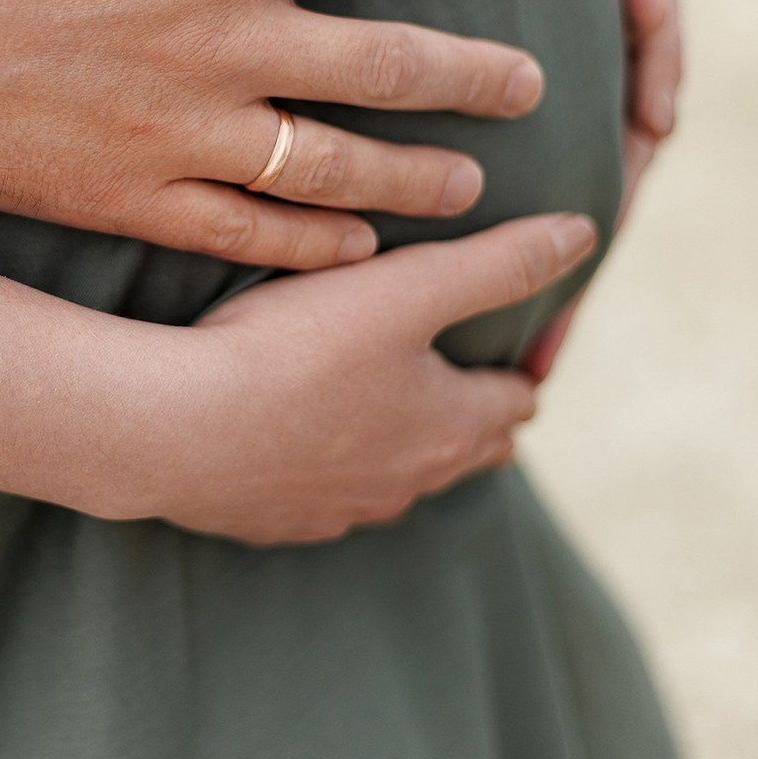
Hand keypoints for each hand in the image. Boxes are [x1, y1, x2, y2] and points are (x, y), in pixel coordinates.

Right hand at [0, 0, 543, 270]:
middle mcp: (220, 49)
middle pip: (388, 67)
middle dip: (476, 74)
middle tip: (534, 84)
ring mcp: (180, 137)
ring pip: (336, 169)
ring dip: (418, 179)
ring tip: (472, 188)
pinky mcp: (128, 198)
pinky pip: (247, 234)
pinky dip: (313, 244)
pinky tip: (357, 250)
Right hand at [129, 211, 596, 545]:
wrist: (175, 428)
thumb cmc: (297, 351)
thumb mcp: (410, 288)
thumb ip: (500, 263)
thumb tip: (582, 236)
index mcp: (451, 425)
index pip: (516, 400)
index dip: (523, 365)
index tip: (515, 339)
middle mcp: (406, 482)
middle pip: (465, 449)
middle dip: (471, 411)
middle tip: (456, 368)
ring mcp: (339, 510)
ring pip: (394, 478)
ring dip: (399, 442)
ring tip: (377, 399)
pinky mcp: (275, 521)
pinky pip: (322, 497)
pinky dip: (327, 466)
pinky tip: (297, 437)